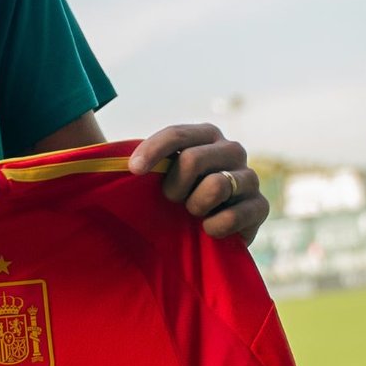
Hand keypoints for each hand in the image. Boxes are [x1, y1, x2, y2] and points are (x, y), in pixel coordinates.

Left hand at [128, 123, 268, 244]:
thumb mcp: (160, 175)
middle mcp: (231, 150)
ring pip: (216, 185)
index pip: (176, 135)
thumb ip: (143, 162)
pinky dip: (214, 226)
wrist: (209, 231)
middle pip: (192, 159)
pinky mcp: (261, 206)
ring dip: (194, 205)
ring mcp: (250, 177)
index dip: (152, 152)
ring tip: (192, 212)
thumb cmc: (176, 197)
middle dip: (173, 186)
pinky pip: (234, 215)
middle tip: (171, 200)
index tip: (133, 171)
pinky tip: (208, 229)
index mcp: (206, 134)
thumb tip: (104, 160)